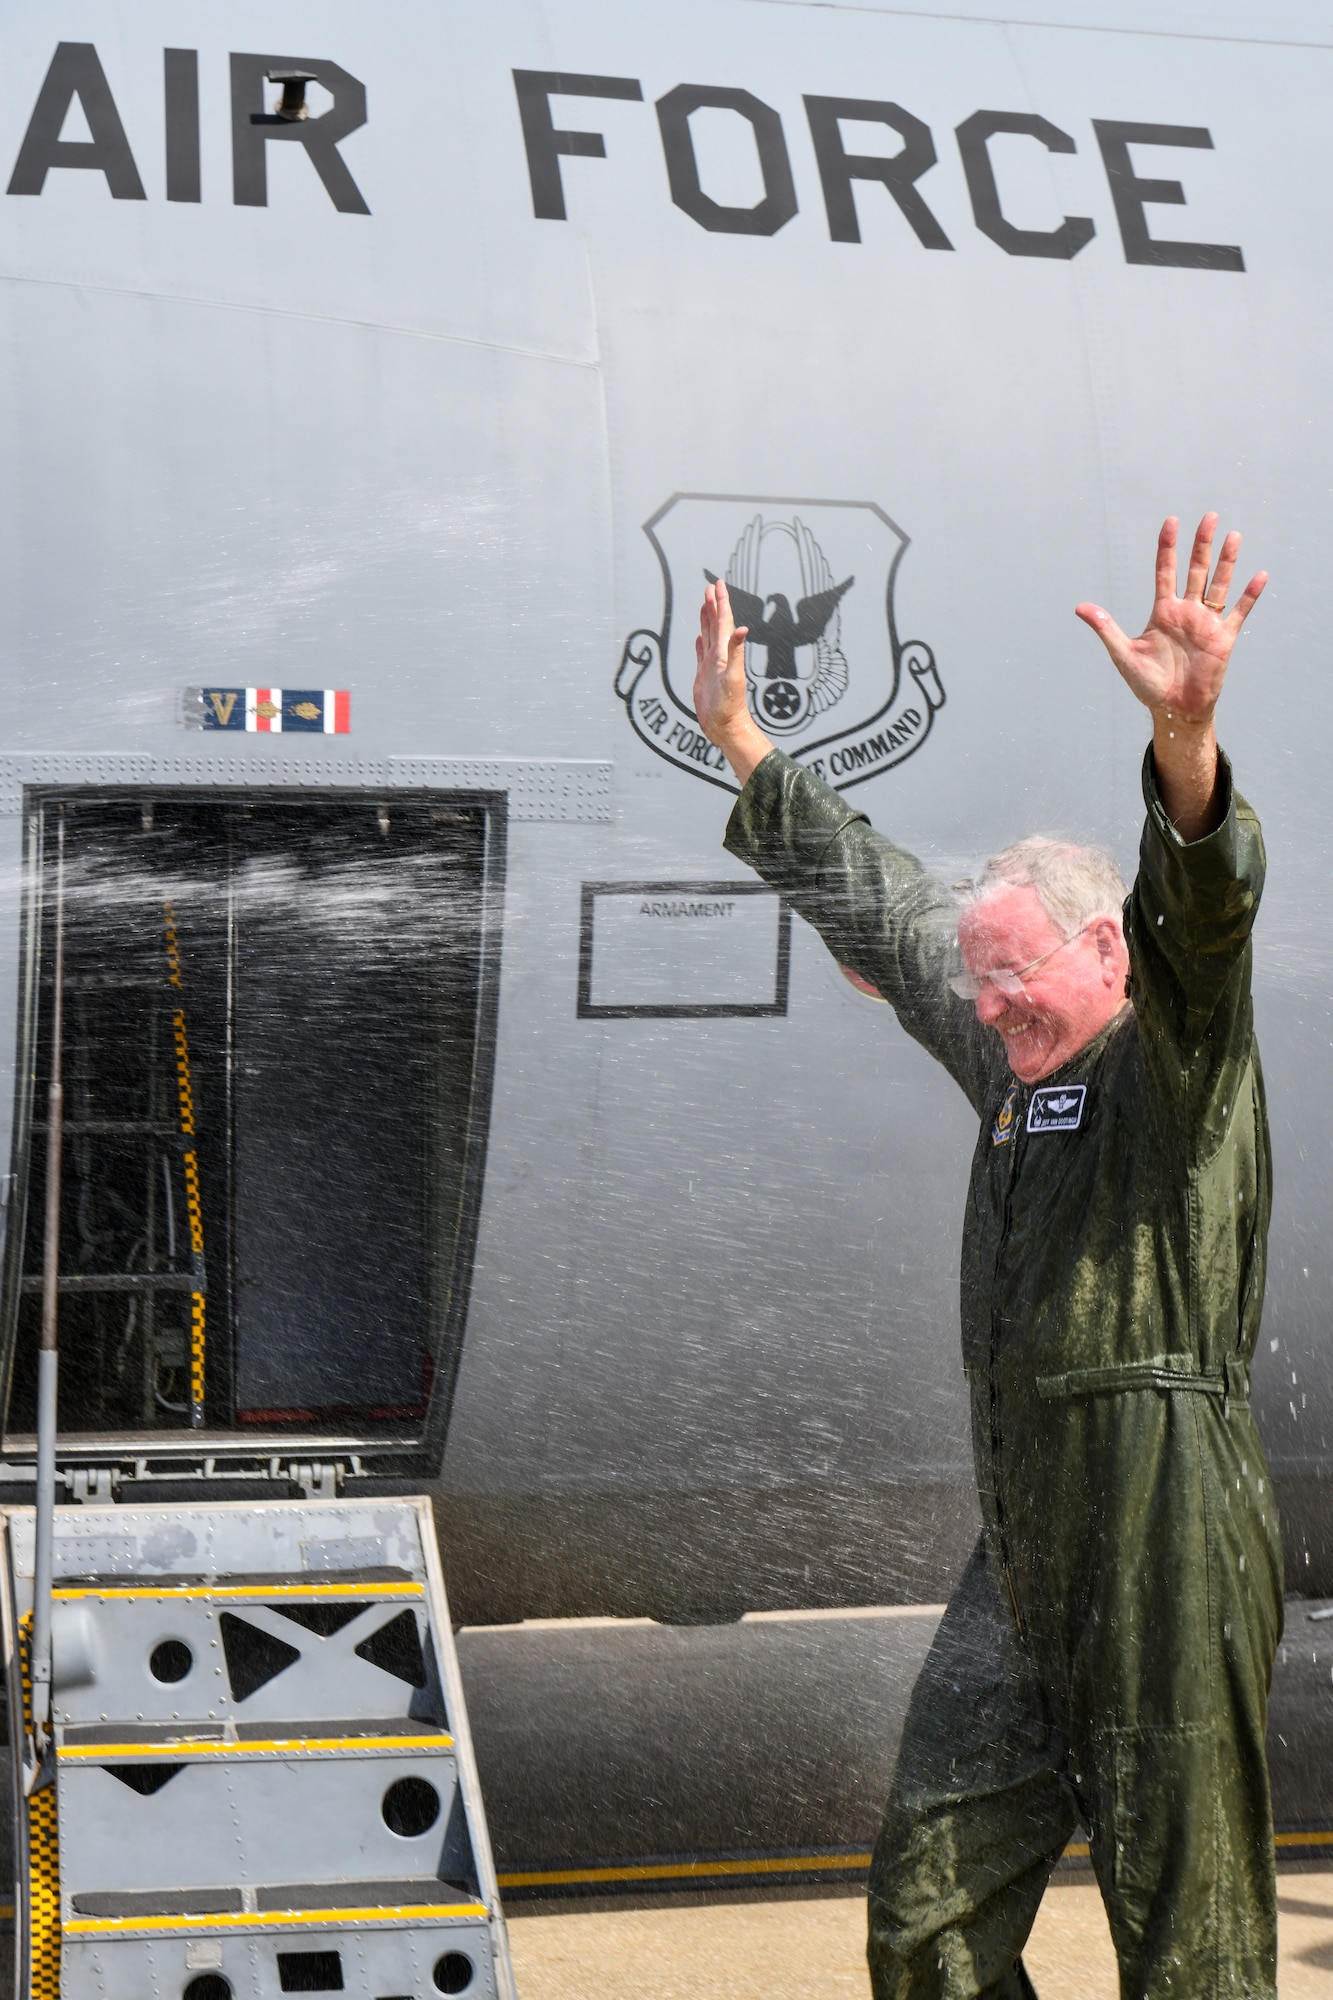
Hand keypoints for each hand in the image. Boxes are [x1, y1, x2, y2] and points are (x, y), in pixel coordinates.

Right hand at [693, 579, 772, 784]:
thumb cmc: (730, 706)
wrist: (725, 726)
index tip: (718, 584)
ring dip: (707, 618)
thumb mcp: (733, 676)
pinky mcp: (704, 675)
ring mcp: (712, 665)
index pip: (724, 621)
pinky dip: (701, 642)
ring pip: (709, 634)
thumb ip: (736, 652)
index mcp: (725, 652)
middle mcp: (719, 655)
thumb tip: (743, 629)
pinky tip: (700, 636)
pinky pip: (701, 653)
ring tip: (704, 603)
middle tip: (710, 587)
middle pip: (716, 623)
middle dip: (713, 604)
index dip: (721, 602)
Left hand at [1075, 512, 1265, 722]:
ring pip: (1218, 584)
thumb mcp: (1123, 654)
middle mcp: (1186, 612)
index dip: (1168, 547)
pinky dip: (1249, 595)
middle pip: (1196, 570)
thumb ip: (1105, 628)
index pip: (1166, 571)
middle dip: (1201, 544)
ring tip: (1233, 536)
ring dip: (1227, 561)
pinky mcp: (1223, 638)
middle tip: (1209, 516)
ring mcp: (1206, 623)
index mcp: (1163, 611)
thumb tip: (1079, 607)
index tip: (1171, 522)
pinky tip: (1260, 575)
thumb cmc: (1148, 685)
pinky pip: (1239, 612)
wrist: (1173, 710)